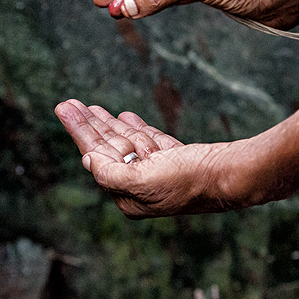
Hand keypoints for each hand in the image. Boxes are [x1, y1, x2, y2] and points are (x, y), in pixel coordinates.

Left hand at [54, 99, 242, 217]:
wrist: (233, 175)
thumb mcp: (142, 180)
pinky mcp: (178, 160)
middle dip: (88, 125)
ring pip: (127, 144)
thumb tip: (87, 160)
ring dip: (108, 124)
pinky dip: (135, 128)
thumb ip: (110, 172)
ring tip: (89, 107)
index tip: (64, 108)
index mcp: (130, 195)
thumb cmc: (189, 179)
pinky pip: (149, 141)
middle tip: (68, 103)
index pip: (96, 156)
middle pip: (108, 149)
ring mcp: (161, 172)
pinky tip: (123, 116)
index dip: (80, 130)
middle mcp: (142, 187)